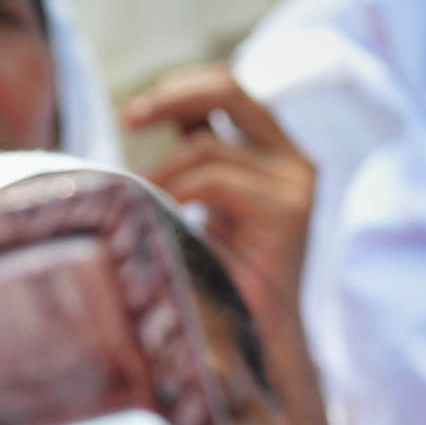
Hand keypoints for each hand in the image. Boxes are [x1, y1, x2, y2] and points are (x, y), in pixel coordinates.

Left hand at [124, 66, 318, 324]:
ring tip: (143, 203)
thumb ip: (199, 150)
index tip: (133, 114)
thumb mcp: (207, 197)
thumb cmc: (223, 271)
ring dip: (161, 173)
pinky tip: (165, 216)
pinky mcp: (287, 214)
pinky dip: (175, 194)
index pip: (232, 88)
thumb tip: (162, 107)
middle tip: (127, 120)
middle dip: (171, 96)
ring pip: (208, 148)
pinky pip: (212, 181)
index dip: (181, 87)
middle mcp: (297, 162)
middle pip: (232, 89)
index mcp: (282, 153)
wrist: (255, 337)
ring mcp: (297, 187)